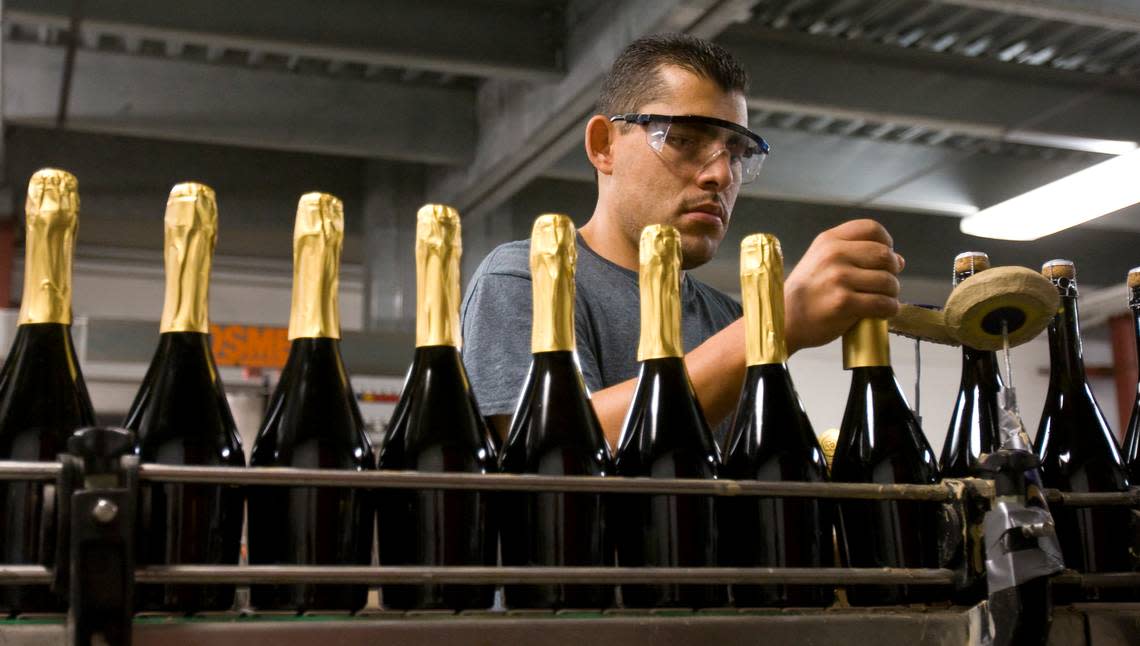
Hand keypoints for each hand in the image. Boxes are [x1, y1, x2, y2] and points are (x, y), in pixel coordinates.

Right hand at [783, 219, 904, 352]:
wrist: (783, 320)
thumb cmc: (806, 294)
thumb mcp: (821, 261)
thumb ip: (855, 256)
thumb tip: (899, 260)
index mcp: (828, 240)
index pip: (871, 228)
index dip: (886, 242)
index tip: (884, 258)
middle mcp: (833, 255)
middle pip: (885, 255)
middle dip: (892, 271)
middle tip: (885, 284)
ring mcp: (838, 278)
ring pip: (888, 281)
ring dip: (892, 293)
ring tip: (883, 300)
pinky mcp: (843, 302)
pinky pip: (883, 304)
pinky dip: (889, 309)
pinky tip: (882, 312)